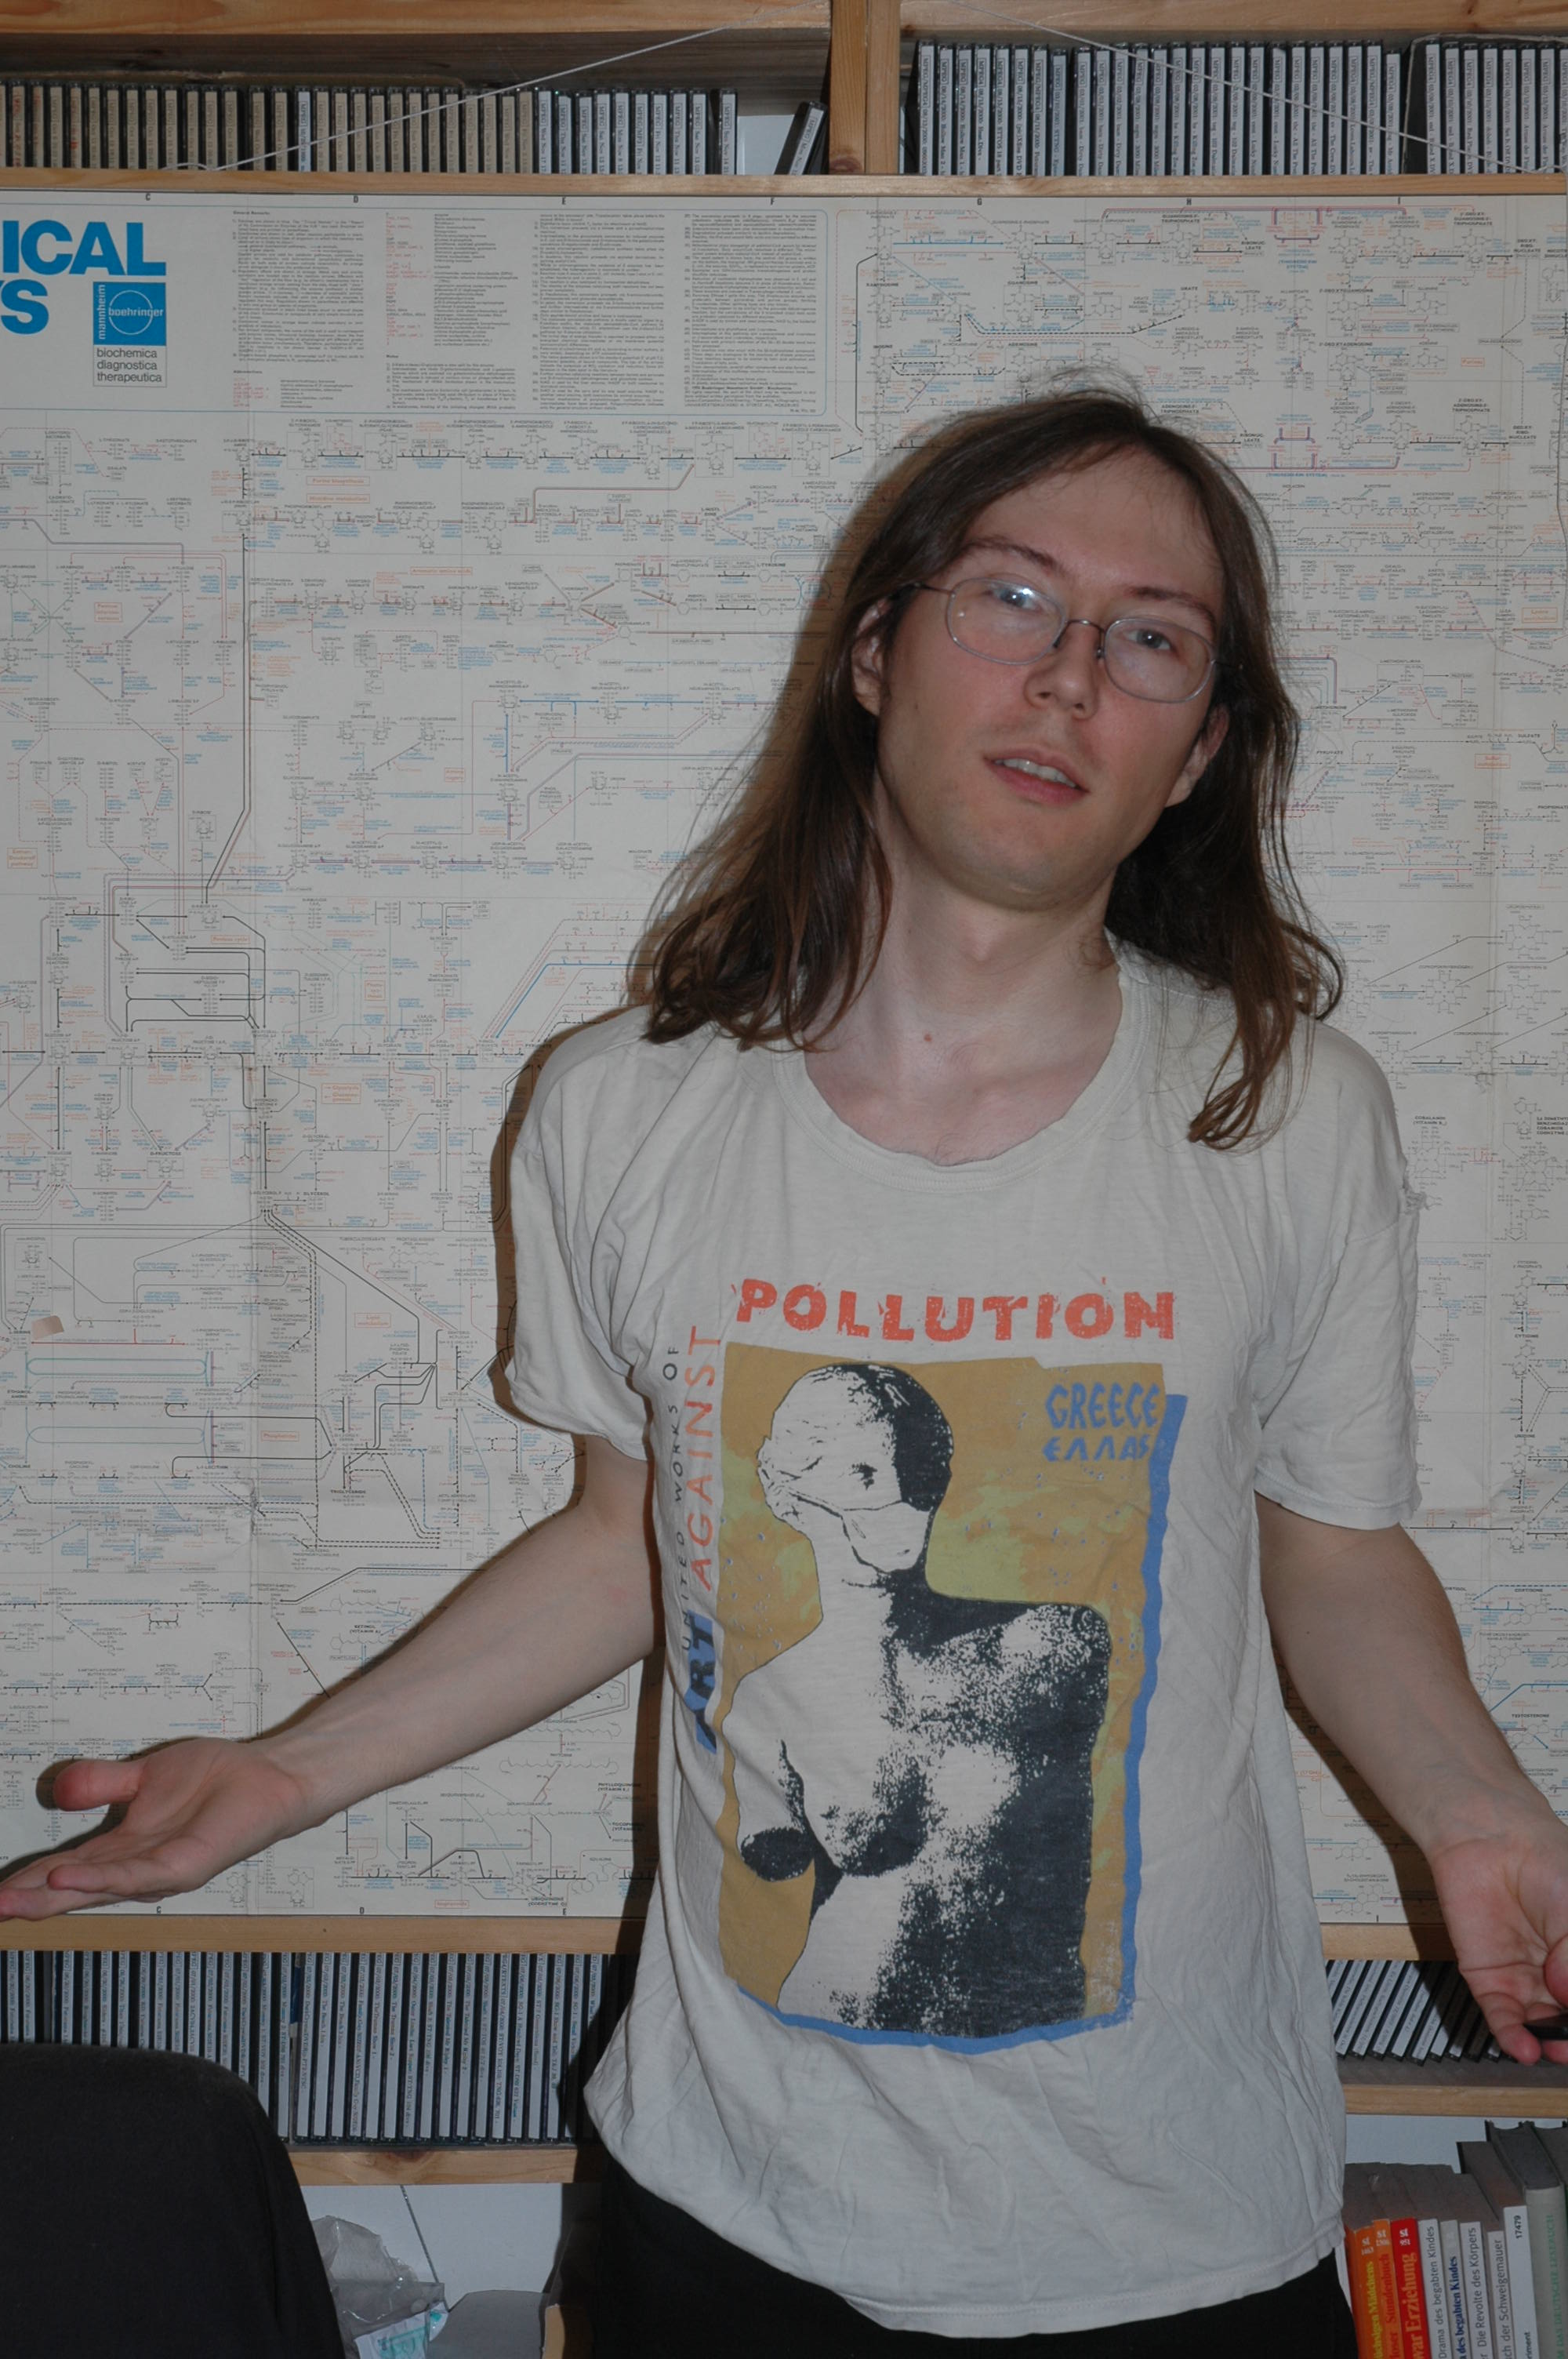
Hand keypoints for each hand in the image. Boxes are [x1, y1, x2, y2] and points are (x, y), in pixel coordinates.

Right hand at [0, 1741, 311, 1920]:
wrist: (268, 1776)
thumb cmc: (215, 1779)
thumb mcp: (144, 1775)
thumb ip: (102, 1782)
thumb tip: (61, 1788)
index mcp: (122, 1848)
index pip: (63, 1870)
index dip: (27, 1881)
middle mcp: (136, 1867)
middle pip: (71, 1889)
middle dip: (28, 1901)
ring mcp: (160, 1871)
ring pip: (97, 1889)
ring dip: (53, 1897)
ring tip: (11, 1902)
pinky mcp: (185, 1864)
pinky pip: (137, 1874)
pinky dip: (101, 1879)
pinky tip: (68, 1880)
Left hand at [1427, 1801, 1567, 2065]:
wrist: (1492, 1839)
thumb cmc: (1548, 1865)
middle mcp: (1564, 1980)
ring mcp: (1530, 1983)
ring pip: (1543, 2029)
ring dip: (1550, 2047)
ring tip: (1556, 2049)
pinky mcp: (1491, 1981)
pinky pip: (1503, 2019)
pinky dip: (1514, 2038)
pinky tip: (1526, 2047)